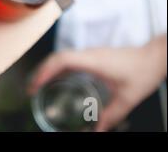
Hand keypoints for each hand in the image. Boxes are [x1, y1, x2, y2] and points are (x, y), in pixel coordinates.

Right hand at [28, 35, 166, 130]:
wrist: (155, 57)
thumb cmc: (143, 72)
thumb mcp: (127, 99)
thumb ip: (111, 116)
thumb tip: (96, 132)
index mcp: (93, 61)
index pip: (62, 60)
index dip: (45, 71)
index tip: (36, 84)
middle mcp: (89, 54)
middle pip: (56, 58)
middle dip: (41, 71)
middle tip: (31, 89)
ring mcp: (90, 54)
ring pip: (61, 57)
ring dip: (48, 69)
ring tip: (39, 84)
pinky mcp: (93, 56)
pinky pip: (69, 59)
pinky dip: (58, 68)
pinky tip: (56, 79)